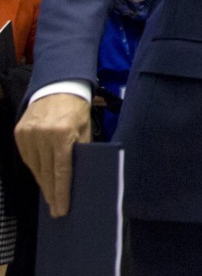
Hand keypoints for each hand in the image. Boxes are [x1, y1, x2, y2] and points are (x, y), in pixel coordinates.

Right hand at [14, 93, 91, 216]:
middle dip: (52, 193)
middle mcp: (43, 135)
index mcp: (62, 135)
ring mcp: (28, 134)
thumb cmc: (77, 110)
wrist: (58, 87)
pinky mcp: (19, 132)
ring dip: (43, 182)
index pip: (62, 171)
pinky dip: (35, 168)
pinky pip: (27, 157)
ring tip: (50, 196)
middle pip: (47, 172)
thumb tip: (80, 175)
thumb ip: (82, 151)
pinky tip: (41, 177)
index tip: (61, 208)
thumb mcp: (85, 129)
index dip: (61, 192)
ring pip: (35, 167)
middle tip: (56, 210)